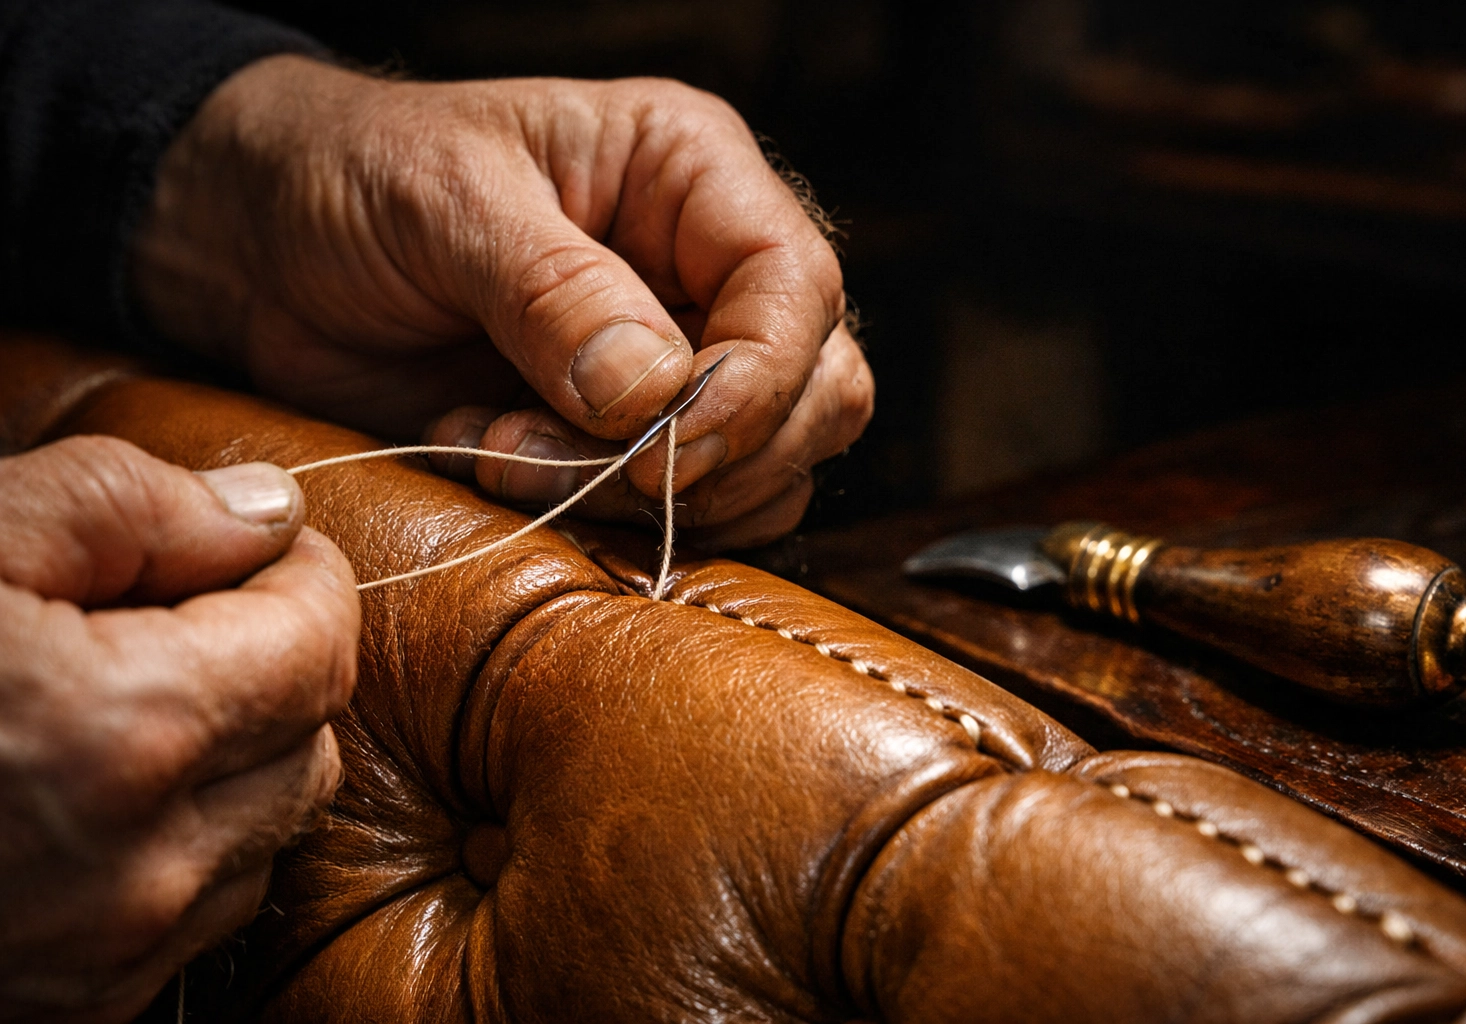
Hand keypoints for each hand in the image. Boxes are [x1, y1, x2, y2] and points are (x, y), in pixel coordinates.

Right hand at [0, 437, 358, 1022]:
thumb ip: (131, 505)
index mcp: (120, 736)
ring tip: (130, 698)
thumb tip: (265, 512)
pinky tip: (96, 788)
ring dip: (240, 756)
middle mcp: (137, 869)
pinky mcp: (73, 1004)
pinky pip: (204, 908)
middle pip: (312, 741)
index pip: (321, 647)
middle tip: (185, 613)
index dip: (303, 579)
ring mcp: (105, 954)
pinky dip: (189, 839)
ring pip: (271, 830)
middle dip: (276, 664)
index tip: (262, 550)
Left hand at [134, 56, 873, 548]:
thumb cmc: (355, 178)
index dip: (754, 384)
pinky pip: (688, 510)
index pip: (797, 289)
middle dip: (713, 455)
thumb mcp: (445, 201)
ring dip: (646, 498)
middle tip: (580, 461)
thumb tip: (650, 396)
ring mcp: (680, 362)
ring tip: (502, 449)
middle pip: (818, 390)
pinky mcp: (632, 438)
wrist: (267, 247)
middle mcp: (709, 272)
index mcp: (692, 176)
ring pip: (770, 468)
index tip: (660, 451)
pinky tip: (496, 458)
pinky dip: (606, 519)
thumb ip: (552, 292)